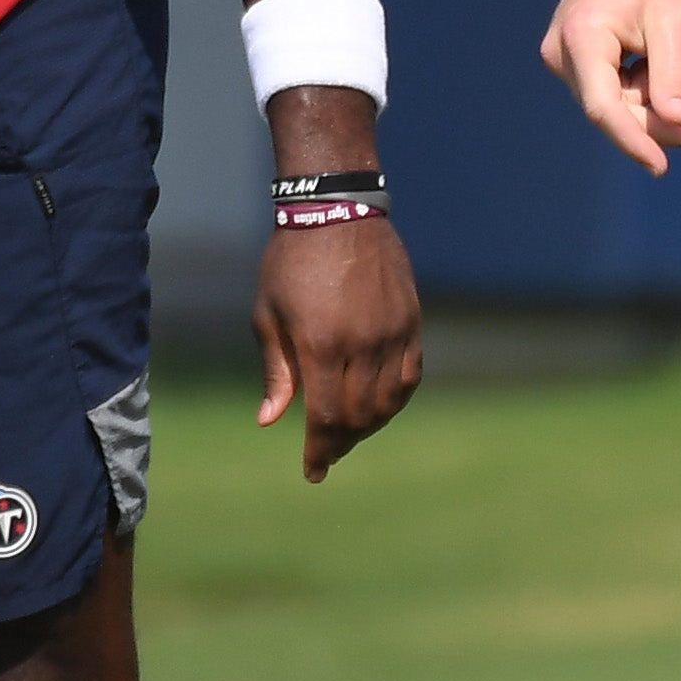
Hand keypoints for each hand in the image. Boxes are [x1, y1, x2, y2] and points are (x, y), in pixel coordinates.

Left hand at [253, 216, 420, 481]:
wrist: (336, 209)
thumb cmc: (291, 261)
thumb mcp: (269, 313)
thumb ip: (276, 371)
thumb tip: (270, 421)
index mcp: (321, 345)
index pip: (327, 419)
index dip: (320, 451)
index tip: (313, 471)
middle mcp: (362, 343)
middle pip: (360, 416)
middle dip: (341, 442)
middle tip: (327, 452)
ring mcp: (392, 332)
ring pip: (389, 402)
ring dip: (369, 426)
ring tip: (350, 432)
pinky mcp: (411, 319)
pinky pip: (411, 375)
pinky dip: (397, 399)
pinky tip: (380, 405)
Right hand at [540, 0, 680, 173]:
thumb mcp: (674, 23)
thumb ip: (672, 77)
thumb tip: (675, 125)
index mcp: (581, 38)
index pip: (604, 107)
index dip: (634, 141)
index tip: (662, 167)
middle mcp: (561, 51)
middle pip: (611, 109)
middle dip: (657, 123)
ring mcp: (563, 54)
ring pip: (614, 101)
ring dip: (655, 96)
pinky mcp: (575, 55)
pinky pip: (612, 86)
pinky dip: (645, 81)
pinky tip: (670, 51)